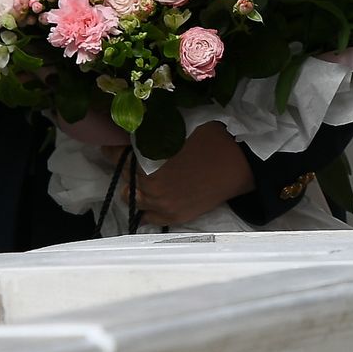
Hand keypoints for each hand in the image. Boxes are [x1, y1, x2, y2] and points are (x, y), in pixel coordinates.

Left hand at [102, 122, 253, 226]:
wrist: (241, 164)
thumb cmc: (213, 142)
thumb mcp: (180, 134)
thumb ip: (156, 139)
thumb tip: (139, 133)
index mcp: (153, 170)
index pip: (121, 160)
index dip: (113, 150)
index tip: (110, 144)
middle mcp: (154, 193)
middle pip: (126, 185)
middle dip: (126, 171)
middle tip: (131, 160)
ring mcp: (166, 209)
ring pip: (136, 203)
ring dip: (136, 190)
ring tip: (142, 179)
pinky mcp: (178, 217)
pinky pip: (151, 218)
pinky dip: (148, 208)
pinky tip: (152, 197)